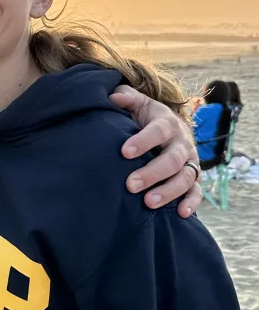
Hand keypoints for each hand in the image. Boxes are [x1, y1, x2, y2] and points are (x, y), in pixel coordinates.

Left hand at [110, 85, 201, 217]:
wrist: (170, 129)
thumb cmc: (147, 118)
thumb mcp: (139, 104)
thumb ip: (127, 98)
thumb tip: (113, 95)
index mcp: (167, 123)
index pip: (157, 131)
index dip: (143, 141)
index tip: (124, 152)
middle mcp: (182, 143)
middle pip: (172, 160)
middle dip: (152, 173)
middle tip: (130, 185)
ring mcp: (190, 162)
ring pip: (185, 178)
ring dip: (168, 191)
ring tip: (148, 202)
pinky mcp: (194, 179)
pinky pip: (197, 192)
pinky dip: (192, 203)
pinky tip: (180, 213)